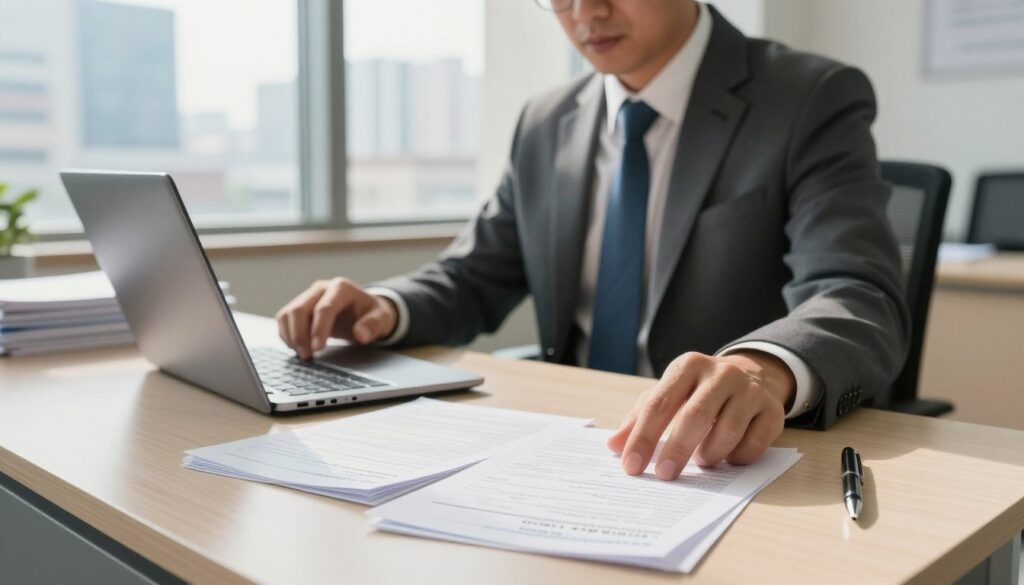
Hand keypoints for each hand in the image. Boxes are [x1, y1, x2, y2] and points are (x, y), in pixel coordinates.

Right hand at [275, 278, 397, 359]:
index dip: (319, 329)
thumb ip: (373, 326)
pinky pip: (284, 319)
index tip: (318, 349)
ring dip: (290, 336)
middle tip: (307, 356)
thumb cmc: (373, 314)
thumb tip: (360, 335)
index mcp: (342, 288)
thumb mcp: (382, 319)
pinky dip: (286, 335)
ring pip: (288, 314)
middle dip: (300, 335)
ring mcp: (308, 295)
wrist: (365, 309)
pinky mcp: (300, 305)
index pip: (324, 308)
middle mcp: (321, 288)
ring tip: (302, 354)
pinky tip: (297, 348)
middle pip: (299, 309)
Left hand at [607, 351, 794, 479]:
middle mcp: (720, 373)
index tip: (631, 466)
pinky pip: (753, 444)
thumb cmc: (698, 392)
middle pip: (694, 417)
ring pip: (726, 432)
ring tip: (702, 459)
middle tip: (665, 475)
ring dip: (709, 454)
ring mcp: (749, 390)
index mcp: (687, 366)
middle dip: (676, 450)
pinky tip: (728, 456)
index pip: (659, 404)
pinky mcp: (772, 410)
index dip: (643, 438)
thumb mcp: (668, 395)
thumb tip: (613, 446)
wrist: (752, 376)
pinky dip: (737, 457)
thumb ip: (639, 419)